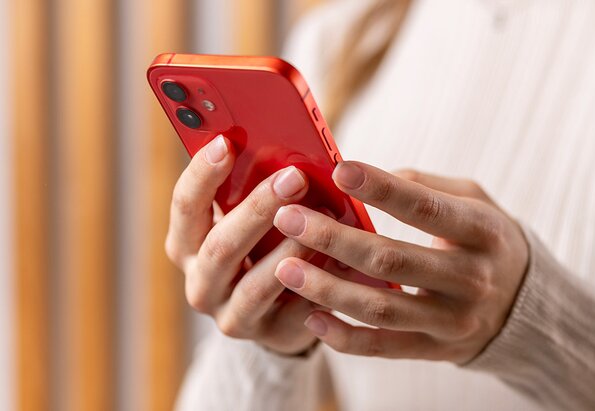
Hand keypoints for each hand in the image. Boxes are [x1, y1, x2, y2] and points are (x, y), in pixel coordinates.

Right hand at [165, 135, 318, 354]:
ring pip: (257, 285)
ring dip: (290, 250)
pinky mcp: (268, 336)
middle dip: (258, 208)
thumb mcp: (248, 218)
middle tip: (295, 177)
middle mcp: (200, 282)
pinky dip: (319, 286)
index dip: (202, 174)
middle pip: (221, 245)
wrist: (276, 311)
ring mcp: (230, 314)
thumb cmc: (261, 245)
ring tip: (320, 222)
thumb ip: (253, 190)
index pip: (185, 206)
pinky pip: (296, 312)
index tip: (226, 142)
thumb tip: (288, 152)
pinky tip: (342, 263)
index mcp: (186, 243)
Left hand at [272, 161, 528, 363]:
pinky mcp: (436, 349)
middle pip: (392, 259)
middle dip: (333, 238)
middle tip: (287, 217)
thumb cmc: (486, 238)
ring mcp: (454, 320)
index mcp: (483, 231)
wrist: (524, 302)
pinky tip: (311, 317)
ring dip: (327, 289)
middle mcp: (472, 279)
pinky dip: (345, 337)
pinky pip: (385, 347)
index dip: (382, 189)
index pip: (426, 208)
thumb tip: (368, 175)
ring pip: (381, 308)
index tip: (339, 169)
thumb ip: (426, 186)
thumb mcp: (473, 200)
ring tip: (285, 267)